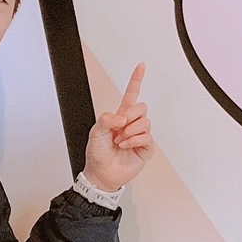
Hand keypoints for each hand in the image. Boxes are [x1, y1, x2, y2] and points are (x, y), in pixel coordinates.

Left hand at [83, 63, 153, 191]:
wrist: (101, 175)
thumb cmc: (97, 154)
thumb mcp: (95, 132)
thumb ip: (106, 119)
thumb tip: (122, 117)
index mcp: (120, 117)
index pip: (131, 94)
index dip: (136, 80)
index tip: (141, 66)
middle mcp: (132, 124)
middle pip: (142, 107)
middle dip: (131, 115)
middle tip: (121, 127)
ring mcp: (140, 135)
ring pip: (145, 121)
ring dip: (130, 131)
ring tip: (120, 140)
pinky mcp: (145, 148)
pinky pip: (146, 137)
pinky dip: (133, 141)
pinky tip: (125, 146)